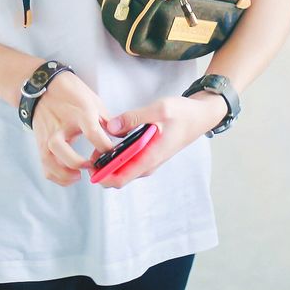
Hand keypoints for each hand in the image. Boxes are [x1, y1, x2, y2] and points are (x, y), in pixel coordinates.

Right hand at [31, 70, 114, 187]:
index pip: (93, 134)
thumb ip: (107, 122)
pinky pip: (46, 166)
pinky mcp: (41, 143)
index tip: (113, 154)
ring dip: (66, 174)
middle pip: (65, 152)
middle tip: (92, 166)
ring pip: (51, 162)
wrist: (43, 87)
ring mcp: (48, 136)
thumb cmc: (71, 94)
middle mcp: (61, 127)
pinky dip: (56, 176)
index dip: (105, 148)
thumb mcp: (94, 102)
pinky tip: (69, 175)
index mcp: (79, 114)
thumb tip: (124, 138)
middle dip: (79, 164)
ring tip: (79, 175)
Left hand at [92, 91, 227, 189]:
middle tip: (91, 150)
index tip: (89, 163)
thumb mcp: (158, 109)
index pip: (119, 180)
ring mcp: (148, 161)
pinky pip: (128, 162)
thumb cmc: (182, 113)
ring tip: (99, 143)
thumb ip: (133, 118)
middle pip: (117, 177)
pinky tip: (112, 140)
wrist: (200, 116)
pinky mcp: (148, 155)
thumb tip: (110, 127)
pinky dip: (117, 156)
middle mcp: (148, 164)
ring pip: (122, 170)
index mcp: (149, 158)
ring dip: (108, 162)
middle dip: (101, 169)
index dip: (101, 176)